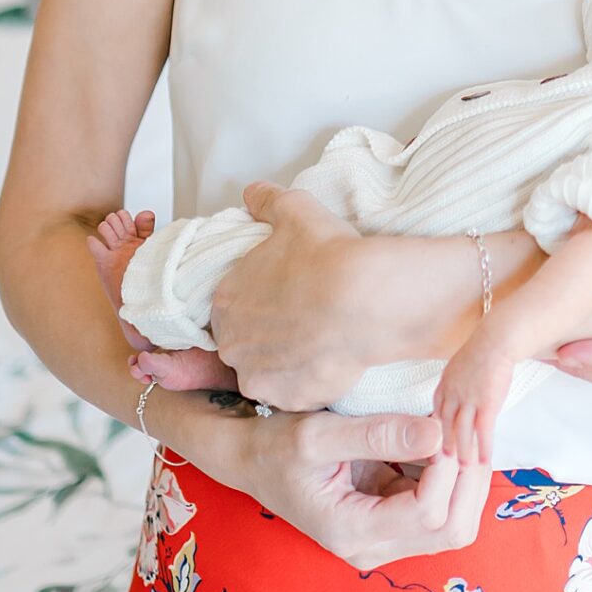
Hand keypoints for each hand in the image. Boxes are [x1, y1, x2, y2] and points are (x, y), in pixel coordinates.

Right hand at [171, 390, 493, 570]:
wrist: (253, 459)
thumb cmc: (276, 445)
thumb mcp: (319, 433)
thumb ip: (377, 434)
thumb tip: (437, 433)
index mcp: (351, 531)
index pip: (428, 513)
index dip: (448, 468)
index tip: (441, 422)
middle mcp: (372, 547)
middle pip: (452, 530)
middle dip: (469, 478)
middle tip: (461, 427)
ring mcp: (384, 539)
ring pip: (454, 523)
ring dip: (466, 478)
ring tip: (454, 431)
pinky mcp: (391, 521)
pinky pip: (440, 508)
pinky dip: (452, 476)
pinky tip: (442, 440)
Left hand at [210, 183, 377, 410]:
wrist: (365, 299)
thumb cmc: (328, 254)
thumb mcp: (296, 210)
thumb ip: (267, 200)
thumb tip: (252, 192)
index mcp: (226, 298)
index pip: (230, 306)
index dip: (257, 302)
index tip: (282, 298)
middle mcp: (232, 342)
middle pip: (243, 342)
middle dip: (266, 335)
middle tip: (301, 321)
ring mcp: (257, 374)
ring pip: (265, 371)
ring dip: (283, 362)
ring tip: (317, 344)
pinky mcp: (287, 398)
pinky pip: (292, 394)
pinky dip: (306, 382)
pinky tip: (327, 362)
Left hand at [434, 337, 513, 466]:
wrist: (497, 340)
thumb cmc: (486, 347)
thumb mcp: (464, 363)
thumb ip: (461, 379)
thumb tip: (466, 388)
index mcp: (446, 382)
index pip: (438, 409)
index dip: (438, 426)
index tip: (438, 438)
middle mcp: (452, 393)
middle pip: (446, 424)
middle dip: (445, 444)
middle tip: (444, 461)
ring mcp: (468, 400)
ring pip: (461, 432)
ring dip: (463, 451)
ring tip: (464, 466)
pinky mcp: (486, 405)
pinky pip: (482, 432)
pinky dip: (483, 448)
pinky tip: (485, 460)